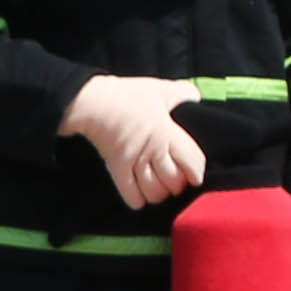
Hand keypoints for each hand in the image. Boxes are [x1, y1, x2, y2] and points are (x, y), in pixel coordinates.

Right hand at [64, 74, 208, 207]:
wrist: (94, 102)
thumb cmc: (128, 95)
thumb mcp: (161, 89)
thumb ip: (182, 93)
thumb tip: (194, 97)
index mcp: (168, 134)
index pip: (192, 162)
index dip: (196, 172)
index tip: (196, 176)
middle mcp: (153, 152)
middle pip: (173, 181)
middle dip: (177, 184)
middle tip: (176, 181)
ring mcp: (134, 162)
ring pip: (153, 190)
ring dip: (159, 194)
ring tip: (159, 190)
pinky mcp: (116, 168)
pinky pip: (128, 193)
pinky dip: (137, 200)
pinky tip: (140, 199)